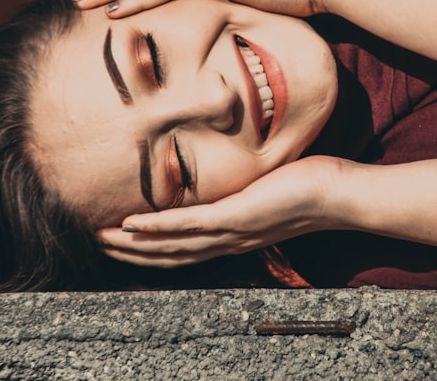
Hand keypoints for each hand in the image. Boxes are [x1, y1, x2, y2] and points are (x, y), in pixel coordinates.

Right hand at [96, 155, 347, 267]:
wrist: (336, 195)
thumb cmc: (306, 188)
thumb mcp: (266, 192)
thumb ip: (244, 192)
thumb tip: (231, 181)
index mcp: (233, 238)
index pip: (185, 251)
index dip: (151, 250)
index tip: (123, 240)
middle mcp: (228, 242)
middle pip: (171, 256)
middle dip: (133, 252)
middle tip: (100, 242)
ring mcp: (231, 231)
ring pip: (173, 246)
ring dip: (135, 244)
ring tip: (105, 236)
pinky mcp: (238, 216)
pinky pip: (191, 224)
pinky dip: (158, 227)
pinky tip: (133, 224)